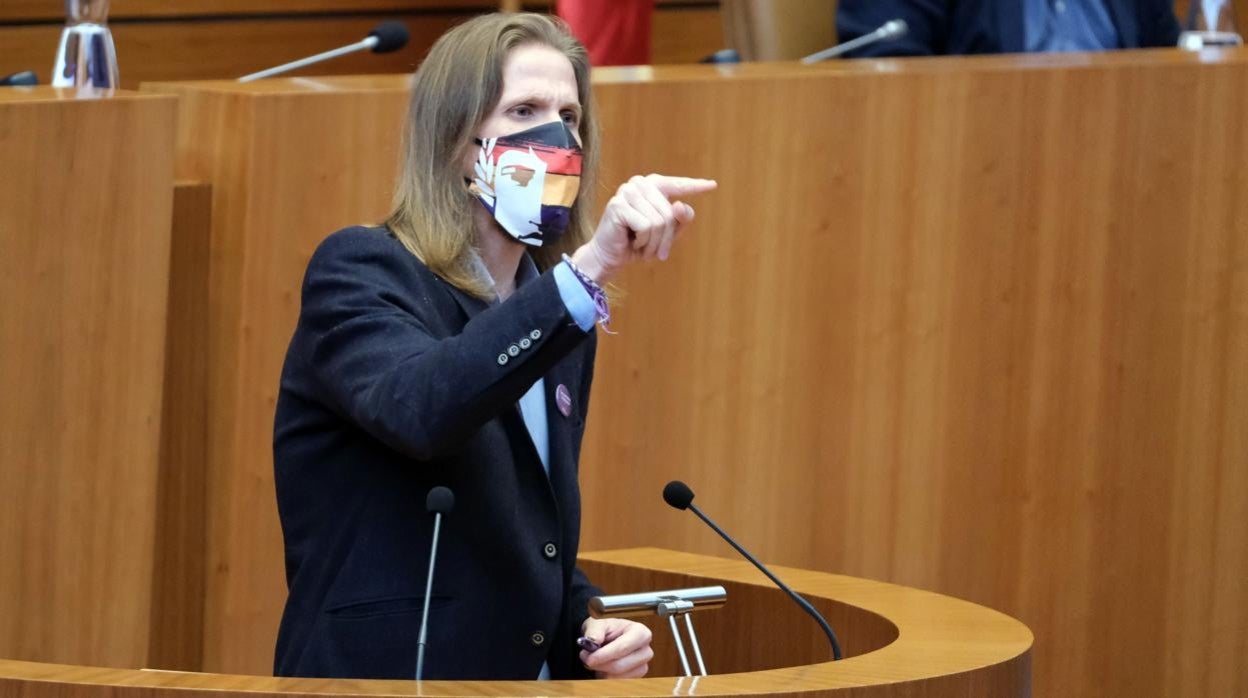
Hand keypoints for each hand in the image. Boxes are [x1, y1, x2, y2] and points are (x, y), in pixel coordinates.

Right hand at [571, 174, 716, 283]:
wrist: (609, 257)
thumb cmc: (637, 244)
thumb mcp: (666, 233)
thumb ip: (680, 220)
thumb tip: (680, 206)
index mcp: (651, 185)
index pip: (677, 185)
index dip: (695, 187)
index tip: (713, 185)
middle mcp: (639, 183)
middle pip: (670, 213)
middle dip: (666, 238)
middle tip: (655, 252)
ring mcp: (627, 192)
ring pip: (659, 221)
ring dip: (653, 242)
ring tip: (641, 247)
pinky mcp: (618, 205)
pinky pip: (646, 227)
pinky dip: (642, 241)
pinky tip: (631, 241)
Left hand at [579, 617, 653, 678]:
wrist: (608, 637)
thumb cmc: (606, 629)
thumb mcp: (598, 623)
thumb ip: (594, 631)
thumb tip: (593, 641)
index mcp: (640, 633)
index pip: (623, 647)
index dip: (604, 654)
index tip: (589, 658)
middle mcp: (645, 651)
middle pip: (619, 665)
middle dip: (599, 664)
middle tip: (586, 658)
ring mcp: (642, 666)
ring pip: (616, 677)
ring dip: (601, 671)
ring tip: (595, 661)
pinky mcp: (635, 678)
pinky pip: (616, 684)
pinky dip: (604, 678)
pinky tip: (602, 668)